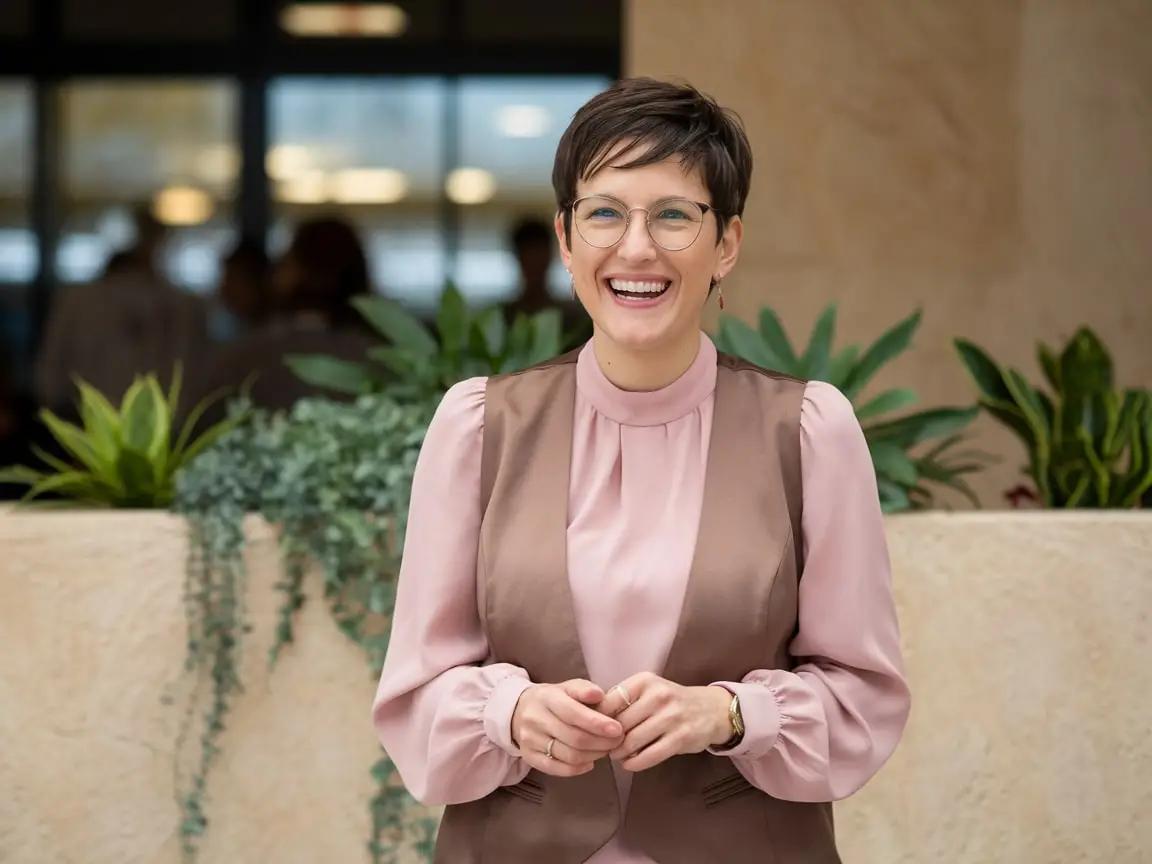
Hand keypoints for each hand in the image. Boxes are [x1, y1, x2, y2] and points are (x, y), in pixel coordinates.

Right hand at [511, 678, 625, 776]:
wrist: (518, 711)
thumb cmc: (552, 699)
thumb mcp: (566, 687)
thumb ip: (583, 689)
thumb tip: (599, 695)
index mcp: (547, 698)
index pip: (573, 713)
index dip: (597, 723)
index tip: (618, 729)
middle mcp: (536, 719)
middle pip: (574, 738)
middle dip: (601, 742)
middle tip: (618, 741)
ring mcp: (531, 740)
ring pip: (568, 755)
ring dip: (594, 755)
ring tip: (606, 750)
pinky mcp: (530, 757)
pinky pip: (557, 769)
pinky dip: (578, 769)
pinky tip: (590, 763)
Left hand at [597, 673, 732, 771]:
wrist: (711, 710)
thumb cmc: (671, 701)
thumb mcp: (649, 690)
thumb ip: (623, 700)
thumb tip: (590, 718)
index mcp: (645, 681)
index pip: (609, 702)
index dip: (597, 720)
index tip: (593, 730)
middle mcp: (658, 695)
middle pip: (618, 724)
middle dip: (607, 740)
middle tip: (603, 747)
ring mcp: (671, 717)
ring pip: (632, 741)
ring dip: (619, 753)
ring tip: (616, 755)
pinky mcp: (680, 738)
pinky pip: (649, 756)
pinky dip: (634, 763)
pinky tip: (629, 764)